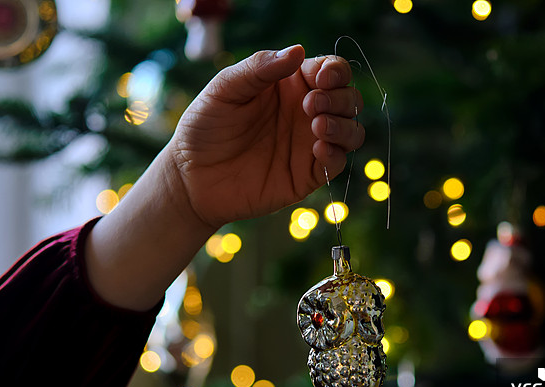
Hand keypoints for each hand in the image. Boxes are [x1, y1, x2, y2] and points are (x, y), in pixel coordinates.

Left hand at [86, 45, 362, 310]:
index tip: (320, 79)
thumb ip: (259, 68)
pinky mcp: (308, 175)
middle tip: (311, 106)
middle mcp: (307, 113)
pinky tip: (317, 149)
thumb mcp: (224, 89)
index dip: (334, 72)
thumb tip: (298, 50)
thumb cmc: (205, 127)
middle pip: (348, 99)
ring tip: (317, 126)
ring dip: (344, 125)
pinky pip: (337, 163)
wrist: (191, 178)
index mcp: (291, 85)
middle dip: (341, 98)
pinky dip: (336, 154)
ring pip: (352, 131)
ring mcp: (309, 144)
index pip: (330, 71)